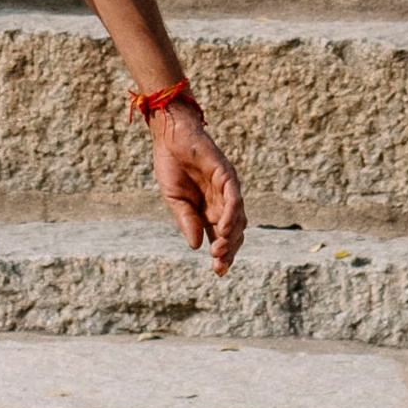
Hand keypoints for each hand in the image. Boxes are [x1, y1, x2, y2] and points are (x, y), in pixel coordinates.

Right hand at [147, 98, 244, 275]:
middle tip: (218, 264)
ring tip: (220, 251)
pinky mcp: (226, 174)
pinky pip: (234, 198)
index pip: (221, 237)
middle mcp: (222, 201)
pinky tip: (222, 230)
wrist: (170, 136)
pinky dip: (231, 215)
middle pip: (234, 231)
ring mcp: (226, 188)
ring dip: (231, 236)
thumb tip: (197, 246)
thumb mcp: (176, 200)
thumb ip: (188, 221)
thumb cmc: (172, 165)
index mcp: (209, 209)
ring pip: (238, 217)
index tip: (217, 272)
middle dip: (228, 250)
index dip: (222, 255)